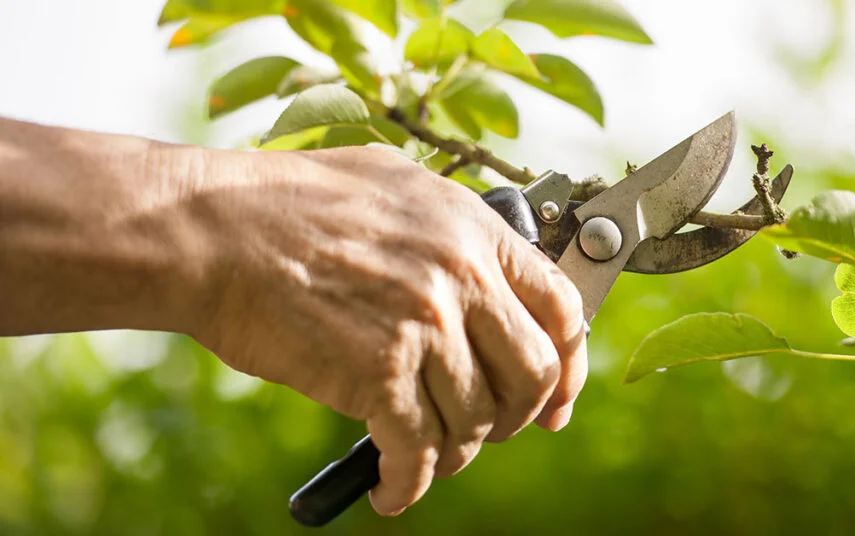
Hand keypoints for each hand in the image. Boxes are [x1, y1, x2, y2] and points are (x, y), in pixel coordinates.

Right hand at [185, 146, 587, 514]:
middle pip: (533, 375)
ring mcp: (424, 326)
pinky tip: (392, 490)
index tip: (557, 399)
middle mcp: (462, 277)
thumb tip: (486, 267)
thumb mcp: (394, 184)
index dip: (569, 365)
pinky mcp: (378, 373)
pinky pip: (418, 452)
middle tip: (494, 430)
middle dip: (519, 417)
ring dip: (457, 452)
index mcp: (474, 230)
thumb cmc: (290, 203)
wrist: (214, 230)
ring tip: (429, 455)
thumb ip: (451, 227)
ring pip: (476, 421)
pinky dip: (409, 485)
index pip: (562, 308)